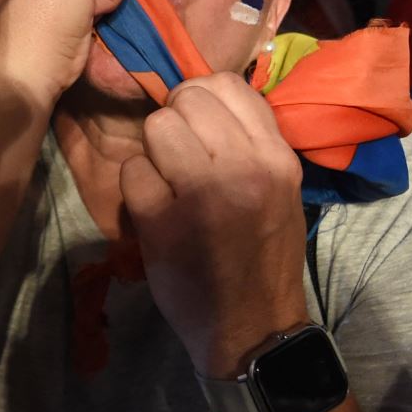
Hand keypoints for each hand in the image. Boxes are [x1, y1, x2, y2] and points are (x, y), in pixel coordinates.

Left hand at [121, 73, 309, 376]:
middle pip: (185, 100)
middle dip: (173, 123)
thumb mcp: (278, 189)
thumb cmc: (262, 254)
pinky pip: (132, 172)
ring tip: (167, 184)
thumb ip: (249, 141)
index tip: (197, 126)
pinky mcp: (164, 224)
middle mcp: (245, 169)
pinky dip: (136, 189)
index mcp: (276, 158)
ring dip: (153, 154)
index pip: (227, 84)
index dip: (199, 97)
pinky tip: (154, 212)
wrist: (255, 328)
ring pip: (155, 127)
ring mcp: (203, 195)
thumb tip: (202, 94)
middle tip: (178, 159)